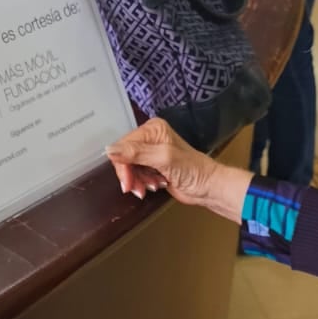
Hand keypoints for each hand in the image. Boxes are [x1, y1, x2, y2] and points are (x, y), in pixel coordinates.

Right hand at [104, 117, 250, 219]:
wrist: (207, 187)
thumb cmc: (193, 170)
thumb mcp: (163, 159)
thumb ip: (136, 153)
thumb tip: (110, 149)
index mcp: (153, 129)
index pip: (124, 145)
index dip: (122, 164)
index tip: (126, 181)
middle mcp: (151, 138)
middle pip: (124, 157)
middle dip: (130, 175)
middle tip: (136, 189)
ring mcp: (151, 153)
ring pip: (130, 168)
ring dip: (137, 181)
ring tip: (150, 187)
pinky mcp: (153, 166)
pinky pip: (137, 175)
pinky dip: (142, 183)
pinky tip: (154, 186)